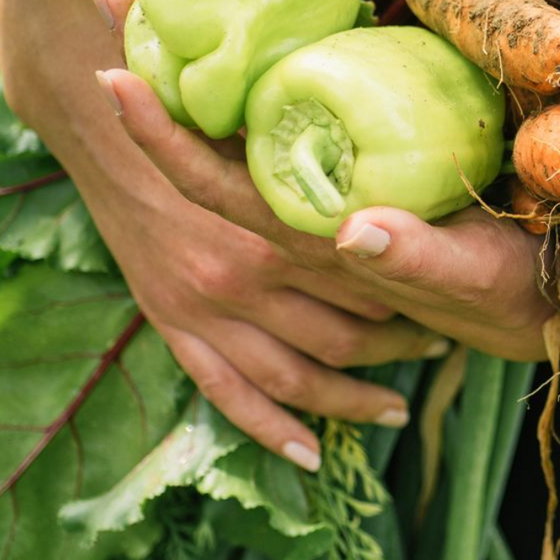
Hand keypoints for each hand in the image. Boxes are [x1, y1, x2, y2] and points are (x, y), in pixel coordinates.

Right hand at [0, 0, 447, 472]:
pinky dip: (271, 429)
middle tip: (439, 343)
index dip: (412, 295)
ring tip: (397, 406)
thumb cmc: (208, 105)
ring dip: (351, 397)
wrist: (105, 110)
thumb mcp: (277, 119)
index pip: (365, 276)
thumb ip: (328, 145)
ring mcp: (206, 307)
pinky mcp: (176, 329)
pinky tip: (311, 454)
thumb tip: (411, 130)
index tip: (453, 303)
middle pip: (343, 331)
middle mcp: (243, 269)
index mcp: (279, 218)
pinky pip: (229, 395)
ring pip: (296, 375)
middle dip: (395, 344)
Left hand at [92, 0, 556, 362]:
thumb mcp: (469, 275)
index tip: (112, 71)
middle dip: (151, 76)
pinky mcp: (349, 186)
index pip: (216, 183)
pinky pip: (276, 136)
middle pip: (201, 147)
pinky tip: (230, 50)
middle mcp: (297, 218)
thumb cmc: (503, 289)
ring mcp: (320, 200)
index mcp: (310, 238)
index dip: (160, 133)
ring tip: (147, 10)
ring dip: (182, 77)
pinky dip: (240, 93)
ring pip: (229, 139)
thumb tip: (354, 231)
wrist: (534, 307)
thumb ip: (416, 258)